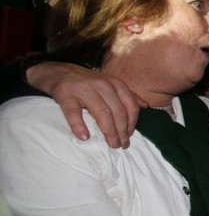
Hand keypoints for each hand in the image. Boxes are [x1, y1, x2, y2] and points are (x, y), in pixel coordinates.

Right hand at [26, 62, 146, 148]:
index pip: (130, 106)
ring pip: (101, 113)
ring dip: (108, 131)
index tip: (129, 137)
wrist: (56, 70)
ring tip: (111, 144)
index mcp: (115, 84)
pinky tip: (84, 137)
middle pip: (118, 112)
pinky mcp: (65, 93)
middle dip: (122, 131)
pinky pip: (73, 112)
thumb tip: (145, 106)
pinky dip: (79, 125)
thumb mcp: (110, 84)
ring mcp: (83, 88)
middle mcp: (102, 84)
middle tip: (121, 145)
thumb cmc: (86, 82)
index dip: (132, 124)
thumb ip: (127, 95)